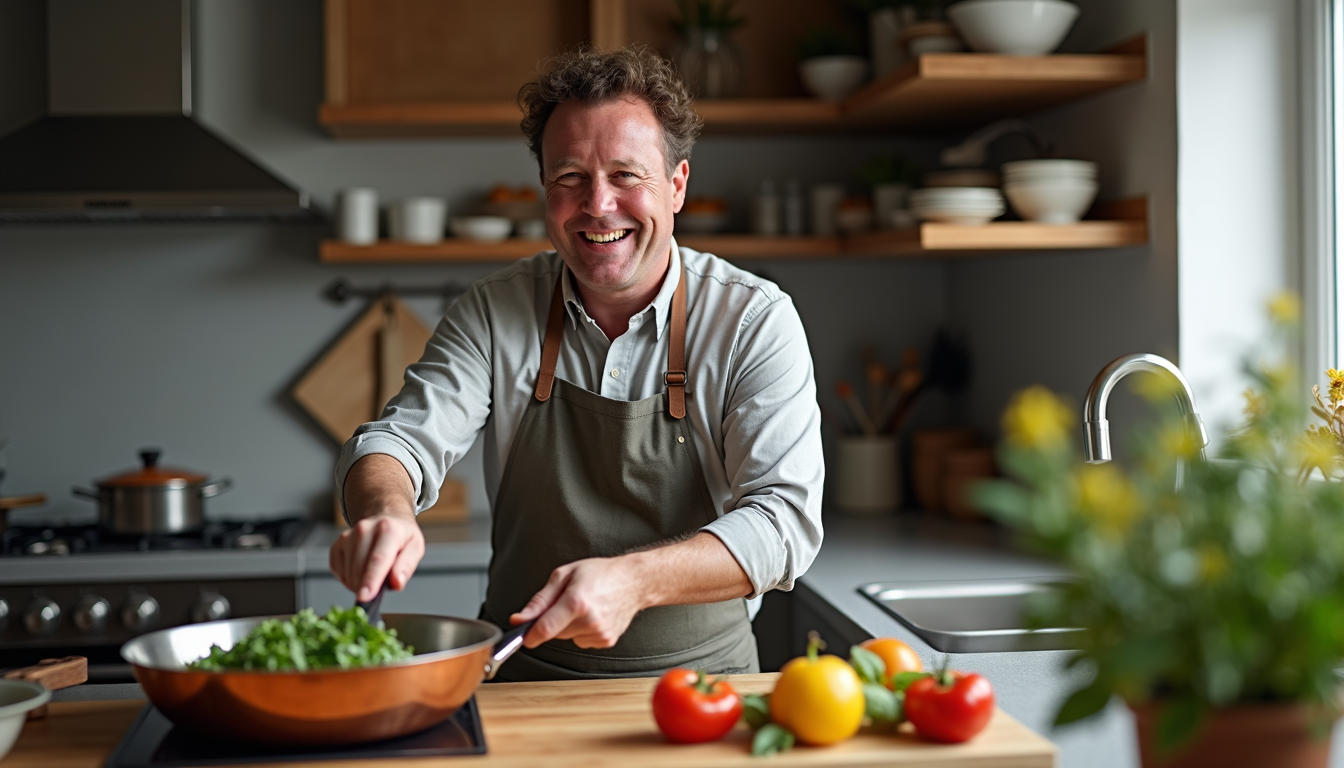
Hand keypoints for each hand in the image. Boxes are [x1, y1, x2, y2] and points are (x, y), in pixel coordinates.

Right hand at [329, 511, 424, 601]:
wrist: (386, 519)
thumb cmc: (401, 537)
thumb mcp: (415, 548)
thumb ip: (407, 566)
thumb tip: (396, 582)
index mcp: (388, 529)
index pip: (378, 559)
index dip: (371, 580)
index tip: (364, 597)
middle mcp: (364, 529)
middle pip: (360, 570)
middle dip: (369, 586)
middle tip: (381, 584)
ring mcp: (348, 536)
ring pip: (348, 574)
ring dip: (360, 583)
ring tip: (373, 573)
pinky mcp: (337, 544)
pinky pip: (338, 572)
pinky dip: (349, 578)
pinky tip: (360, 569)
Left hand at [510, 556, 649, 648]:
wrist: (633, 581)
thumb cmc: (601, 574)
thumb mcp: (564, 576)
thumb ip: (539, 600)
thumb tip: (519, 619)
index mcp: (577, 602)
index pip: (545, 629)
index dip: (530, 635)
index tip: (524, 636)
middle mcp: (590, 621)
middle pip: (554, 633)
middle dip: (553, 621)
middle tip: (565, 602)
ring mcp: (599, 633)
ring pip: (567, 638)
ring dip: (569, 626)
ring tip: (583, 607)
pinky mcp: (606, 641)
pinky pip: (581, 641)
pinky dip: (582, 631)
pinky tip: (592, 616)